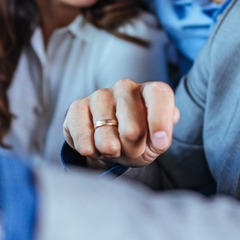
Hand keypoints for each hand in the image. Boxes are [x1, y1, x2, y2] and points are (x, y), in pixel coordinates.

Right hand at [63, 78, 178, 166]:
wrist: (112, 144)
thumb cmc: (139, 140)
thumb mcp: (156, 143)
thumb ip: (163, 139)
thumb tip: (160, 138)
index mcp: (150, 91)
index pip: (159, 95)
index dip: (160, 119)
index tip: (160, 143)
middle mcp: (125, 87)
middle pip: (132, 128)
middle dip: (132, 149)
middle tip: (131, 150)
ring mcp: (100, 95)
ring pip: (106, 137)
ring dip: (110, 151)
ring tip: (113, 148)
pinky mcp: (77, 106)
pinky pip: (83, 138)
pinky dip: (90, 150)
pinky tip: (94, 146)